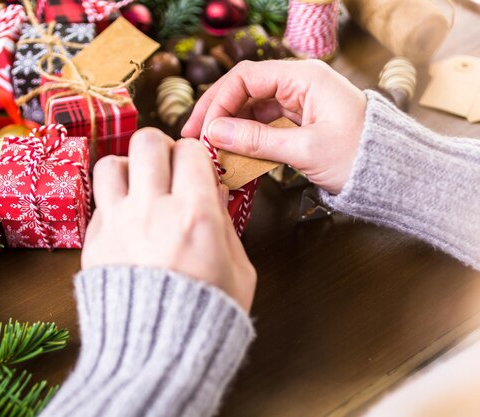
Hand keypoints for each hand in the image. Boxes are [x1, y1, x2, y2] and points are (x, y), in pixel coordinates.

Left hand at [82, 128, 256, 311]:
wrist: (156, 356)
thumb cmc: (206, 318)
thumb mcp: (239, 271)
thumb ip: (226, 226)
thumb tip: (212, 194)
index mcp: (194, 215)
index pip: (190, 150)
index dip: (196, 155)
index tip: (196, 169)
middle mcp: (152, 211)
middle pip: (147, 141)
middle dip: (160, 148)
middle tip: (167, 167)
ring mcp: (117, 225)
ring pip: (110, 163)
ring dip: (127, 169)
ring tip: (139, 187)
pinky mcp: (93, 242)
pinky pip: (98, 202)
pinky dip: (113, 203)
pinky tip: (127, 222)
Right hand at [182, 59, 366, 194]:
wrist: (394, 174)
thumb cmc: (360, 156)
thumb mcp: (305, 149)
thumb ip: (256, 140)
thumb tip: (214, 132)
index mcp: (304, 77)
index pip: (247, 78)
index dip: (218, 102)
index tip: (203, 129)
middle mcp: (298, 83)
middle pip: (244, 89)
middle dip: (217, 112)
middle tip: (193, 136)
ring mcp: (298, 102)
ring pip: (251, 108)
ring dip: (228, 127)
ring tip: (209, 149)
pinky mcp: (298, 121)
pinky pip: (263, 124)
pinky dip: (245, 138)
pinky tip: (231, 152)